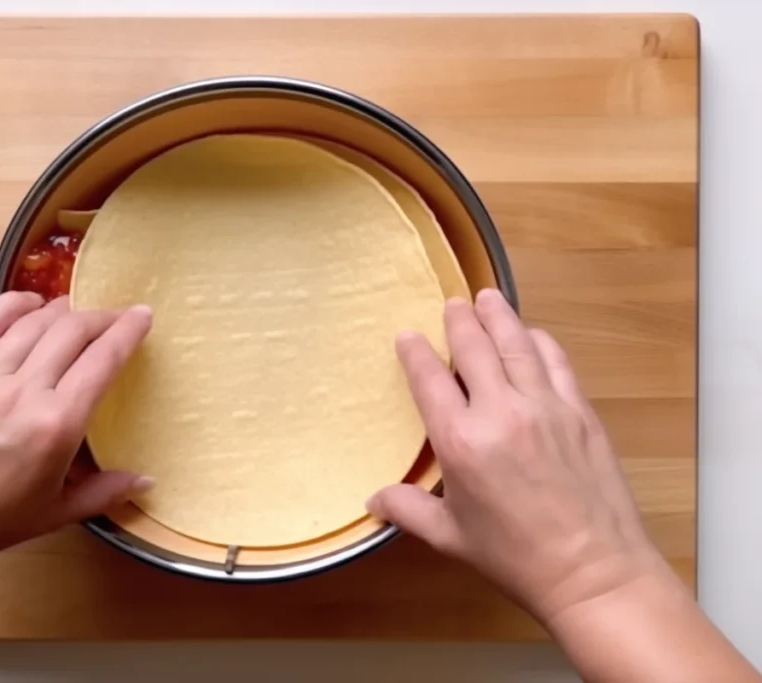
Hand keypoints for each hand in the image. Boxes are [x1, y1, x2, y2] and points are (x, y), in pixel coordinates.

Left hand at [0, 292, 153, 572]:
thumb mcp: (50, 516)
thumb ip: (102, 494)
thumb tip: (146, 482)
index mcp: (56, 425)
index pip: (102, 361)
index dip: (128, 331)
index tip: (144, 315)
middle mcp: (23, 390)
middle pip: (73, 331)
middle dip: (102, 316)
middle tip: (118, 315)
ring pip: (35, 322)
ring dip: (64, 309)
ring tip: (80, 310)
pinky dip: (14, 305)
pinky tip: (30, 302)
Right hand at [367, 289, 668, 622]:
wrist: (591, 571)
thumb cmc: (515, 557)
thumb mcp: (450, 536)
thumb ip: (408, 509)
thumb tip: (374, 500)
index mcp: (460, 442)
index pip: (429, 379)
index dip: (416, 352)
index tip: (408, 335)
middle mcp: (500, 412)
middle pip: (474, 349)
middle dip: (459, 320)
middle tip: (452, 303)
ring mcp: (545, 407)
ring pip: (516, 344)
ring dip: (499, 317)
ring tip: (487, 297)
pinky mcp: (579, 412)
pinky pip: (555, 362)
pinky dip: (540, 341)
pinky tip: (532, 334)